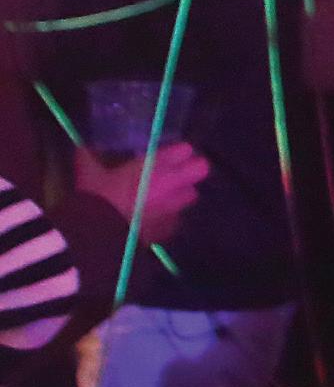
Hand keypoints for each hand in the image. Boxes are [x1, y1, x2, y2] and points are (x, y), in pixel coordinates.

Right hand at [71, 143, 211, 242]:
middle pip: (200, 169)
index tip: (173, 155)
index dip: (181, 153)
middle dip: (191, 171)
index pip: (184, 151)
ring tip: (164, 197)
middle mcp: (171, 182)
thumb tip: (81, 149)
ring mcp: (174, 206)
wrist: (100, 238)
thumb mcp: (88, 175)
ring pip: (191, 195)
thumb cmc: (96, 199)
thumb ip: (88, 159)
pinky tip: (155, 219)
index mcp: (154, 165)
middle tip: (176, 174)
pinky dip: (169, 218)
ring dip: (181, 194)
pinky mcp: (170, 228)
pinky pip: (176, 218)